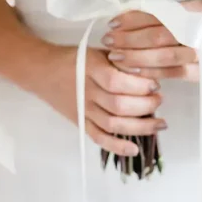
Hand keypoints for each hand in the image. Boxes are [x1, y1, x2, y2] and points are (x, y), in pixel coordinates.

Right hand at [33, 46, 164, 156]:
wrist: (43, 72)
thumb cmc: (74, 59)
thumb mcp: (96, 52)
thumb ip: (120, 61)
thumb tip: (149, 72)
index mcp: (90, 69)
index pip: (116, 81)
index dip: (138, 86)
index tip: (155, 85)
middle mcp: (86, 91)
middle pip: (118, 105)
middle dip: (145, 106)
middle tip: (159, 100)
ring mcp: (83, 110)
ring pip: (112, 124)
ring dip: (140, 127)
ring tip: (159, 123)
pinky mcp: (80, 123)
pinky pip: (98, 138)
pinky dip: (116, 146)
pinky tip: (134, 149)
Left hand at [102, 0, 201, 83]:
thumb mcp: (195, 9)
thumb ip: (168, 11)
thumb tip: (129, 13)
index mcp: (199, 9)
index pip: (160, 13)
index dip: (134, 18)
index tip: (114, 22)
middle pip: (160, 34)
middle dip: (130, 38)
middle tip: (109, 40)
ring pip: (165, 55)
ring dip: (136, 57)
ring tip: (115, 56)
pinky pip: (172, 74)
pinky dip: (151, 72)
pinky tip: (133, 71)